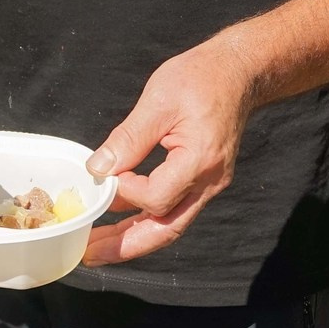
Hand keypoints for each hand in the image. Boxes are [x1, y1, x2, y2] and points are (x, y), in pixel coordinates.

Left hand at [80, 45, 256, 265]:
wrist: (238, 73)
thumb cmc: (202, 78)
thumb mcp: (158, 100)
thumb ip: (129, 139)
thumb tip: (99, 168)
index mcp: (200, 160)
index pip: (157, 197)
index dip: (126, 192)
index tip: (106, 174)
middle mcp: (209, 181)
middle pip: (167, 230)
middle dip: (127, 245)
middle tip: (90, 254)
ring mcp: (209, 184)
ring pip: (170, 225)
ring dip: (134, 238)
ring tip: (99, 246)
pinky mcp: (203, 180)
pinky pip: (174, 209)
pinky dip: (146, 218)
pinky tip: (121, 220)